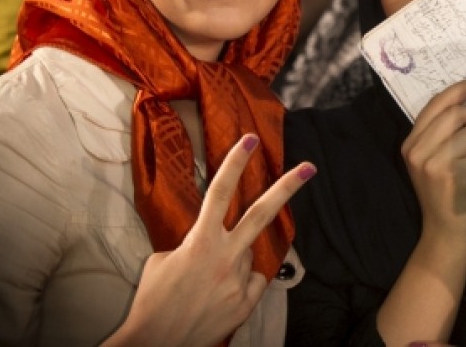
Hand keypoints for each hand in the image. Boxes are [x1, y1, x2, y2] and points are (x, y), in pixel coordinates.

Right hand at [105, 134, 315, 346]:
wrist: (156, 343)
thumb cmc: (154, 299)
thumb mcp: (164, 259)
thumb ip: (195, 242)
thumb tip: (214, 239)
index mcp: (200, 242)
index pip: (220, 193)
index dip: (235, 163)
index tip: (250, 139)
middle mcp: (225, 257)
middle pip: (262, 214)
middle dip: (287, 187)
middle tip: (310, 167)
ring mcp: (239, 280)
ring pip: (249, 255)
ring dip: (234, 260)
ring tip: (208, 283)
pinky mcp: (247, 302)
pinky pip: (253, 280)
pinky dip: (241, 282)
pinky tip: (220, 295)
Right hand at [404, 79, 465, 252]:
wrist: (447, 238)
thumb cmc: (449, 199)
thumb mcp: (437, 164)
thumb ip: (448, 137)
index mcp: (411, 143)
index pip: (437, 102)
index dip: (464, 88)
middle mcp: (417, 150)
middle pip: (454, 111)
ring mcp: (433, 164)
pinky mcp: (452, 177)